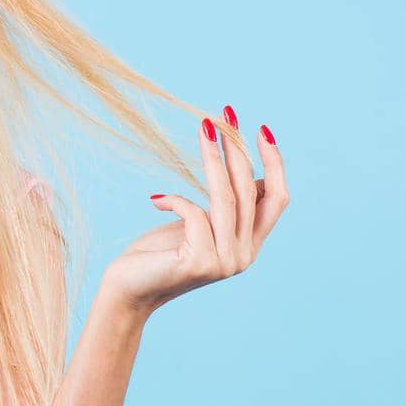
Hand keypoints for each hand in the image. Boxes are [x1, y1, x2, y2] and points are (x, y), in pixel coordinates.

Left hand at [100, 107, 288, 316]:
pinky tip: (155, 200)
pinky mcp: (200, 262)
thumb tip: (242, 167)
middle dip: (239, 150)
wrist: (128, 290)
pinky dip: (175, 199)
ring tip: (203, 129)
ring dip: (214, 159)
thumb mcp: (197, 224)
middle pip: (251, 192)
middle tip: (225, 116)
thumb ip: (224, 206)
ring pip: (226, 198)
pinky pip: (194, 214)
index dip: (274, 164)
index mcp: (250, 245)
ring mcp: (225, 262)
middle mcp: (244, 255)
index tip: (260, 129)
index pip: (277, 199)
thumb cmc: (158, 253)